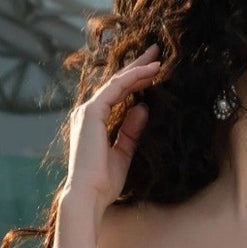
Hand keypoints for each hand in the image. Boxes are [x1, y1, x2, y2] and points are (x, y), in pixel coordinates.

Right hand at [63, 41, 163, 208]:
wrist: (89, 195)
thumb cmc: (103, 182)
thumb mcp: (123, 153)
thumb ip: (131, 131)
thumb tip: (143, 108)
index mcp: (93, 122)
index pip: (117, 94)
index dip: (135, 80)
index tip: (153, 70)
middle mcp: (88, 112)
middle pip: (116, 82)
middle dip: (137, 66)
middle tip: (156, 52)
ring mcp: (88, 111)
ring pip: (117, 82)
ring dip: (138, 68)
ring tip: (158, 58)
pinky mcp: (92, 112)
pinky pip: (116, 88)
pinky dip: (134, 78)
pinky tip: (151, 72)